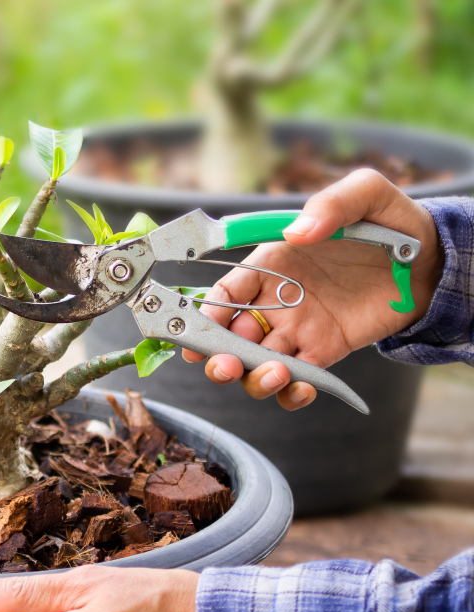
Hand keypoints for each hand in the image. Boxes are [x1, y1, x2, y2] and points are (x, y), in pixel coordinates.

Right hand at [183, 169, 442, 409]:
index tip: (202, 327)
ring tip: (276, 374)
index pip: (224, 293)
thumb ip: (330, 205)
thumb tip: (298, 231)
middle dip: (218, 356)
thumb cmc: (390, 221)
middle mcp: (275, 301)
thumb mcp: (364, 195)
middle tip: (225, 364)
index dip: (207, 312)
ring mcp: (298, 330)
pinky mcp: (324, 353)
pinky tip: (301, 388)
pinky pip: (297, 381)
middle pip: (229, 338)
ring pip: (256, 364)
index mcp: (270, 265)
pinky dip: (291, 393)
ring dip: (253, 378)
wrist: (431, 258)